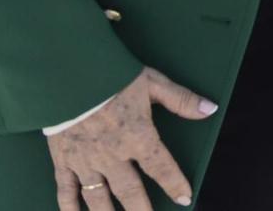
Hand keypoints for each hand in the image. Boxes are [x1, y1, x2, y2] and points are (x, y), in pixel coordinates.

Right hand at [46, 68, 214, 209]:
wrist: (68, 74)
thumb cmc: (112, 76)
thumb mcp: (153, 83)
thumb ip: (181, 100)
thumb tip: (210, 108)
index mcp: (138, 137)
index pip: (162, 168)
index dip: (175, 185)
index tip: (184, 199)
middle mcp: (113, 156)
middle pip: (130, 192)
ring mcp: (86, 161)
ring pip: (99, 199)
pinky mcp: (63, 160)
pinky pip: (66, 190)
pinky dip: (69, 208)